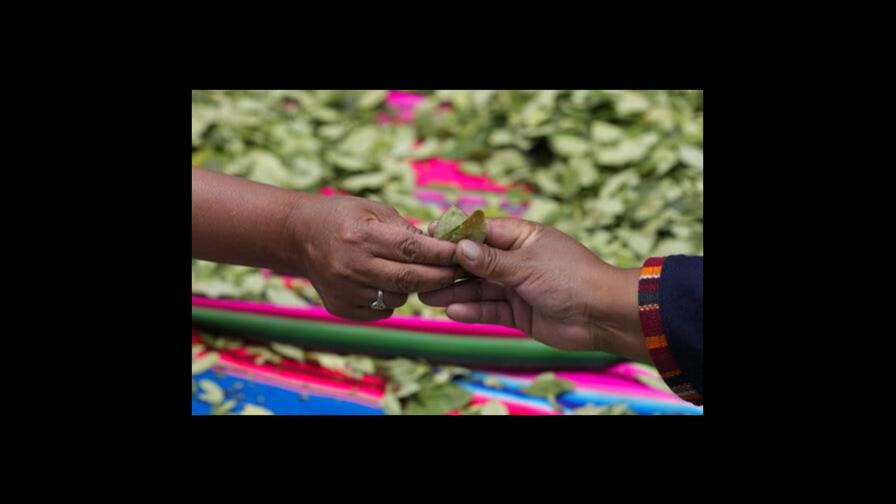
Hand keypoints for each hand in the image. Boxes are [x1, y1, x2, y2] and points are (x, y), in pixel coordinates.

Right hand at [288, 194, 460, 320]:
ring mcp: (345, 290)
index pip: (411, 249)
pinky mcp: (341, 308)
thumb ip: (406, 229)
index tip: (462, 253)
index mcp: (362, 236)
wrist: (299, 236)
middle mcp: (352, 266)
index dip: (441, 253)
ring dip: (413, 288)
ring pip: (397, 298)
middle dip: (439, 276)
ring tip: (412, 272)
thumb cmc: (343, 216)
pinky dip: (392, 299)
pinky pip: (381, 311)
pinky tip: (385, 283)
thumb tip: (441, 247)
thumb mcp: (374, 210)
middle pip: (408, 279)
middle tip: (456, 272)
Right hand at [418, 218, 648, 361]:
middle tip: (420, 273)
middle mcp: (517, 260)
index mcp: (522, 237)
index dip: (454, 235)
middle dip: (449, 268)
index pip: (481, 231)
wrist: (603, 316)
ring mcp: (518, 287)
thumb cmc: (572, 279)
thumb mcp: (527, 266)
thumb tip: (459, 247)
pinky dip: (472, 311)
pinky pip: (490, 309)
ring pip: (479, 288)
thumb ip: (491, 261)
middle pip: (475, 262)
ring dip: (455, 292)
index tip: (427, 238)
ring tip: (426, 296)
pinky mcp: (520, 313)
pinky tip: (452, 312)